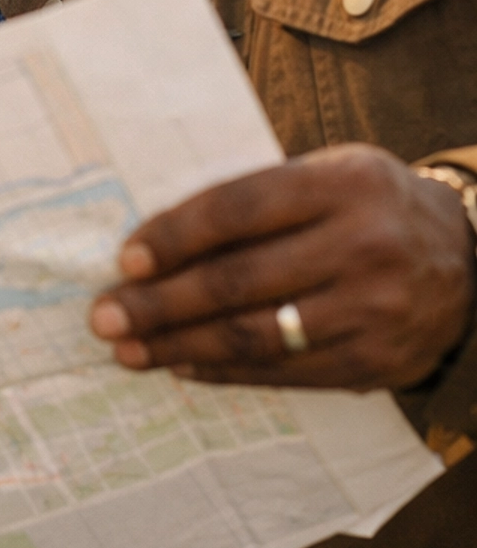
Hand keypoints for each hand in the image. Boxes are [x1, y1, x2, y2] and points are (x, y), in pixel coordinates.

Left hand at [89, 145, 476, 390]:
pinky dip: (227, 372)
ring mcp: (375, 310)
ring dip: (181, 345)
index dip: (175, 235)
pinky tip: (184, 365)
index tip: (124, 258)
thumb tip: (158, 238)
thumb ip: (260, 198)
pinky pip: (286, 373)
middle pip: (239, 280)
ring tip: (130, 349)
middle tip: (106, 315)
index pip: (239, 210)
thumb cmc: (370, 205)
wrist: (468, 256)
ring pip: (257, 336)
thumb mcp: (328, 174)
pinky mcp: (378, 362)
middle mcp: (363, 247)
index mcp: (342, 184)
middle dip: (161, 302)